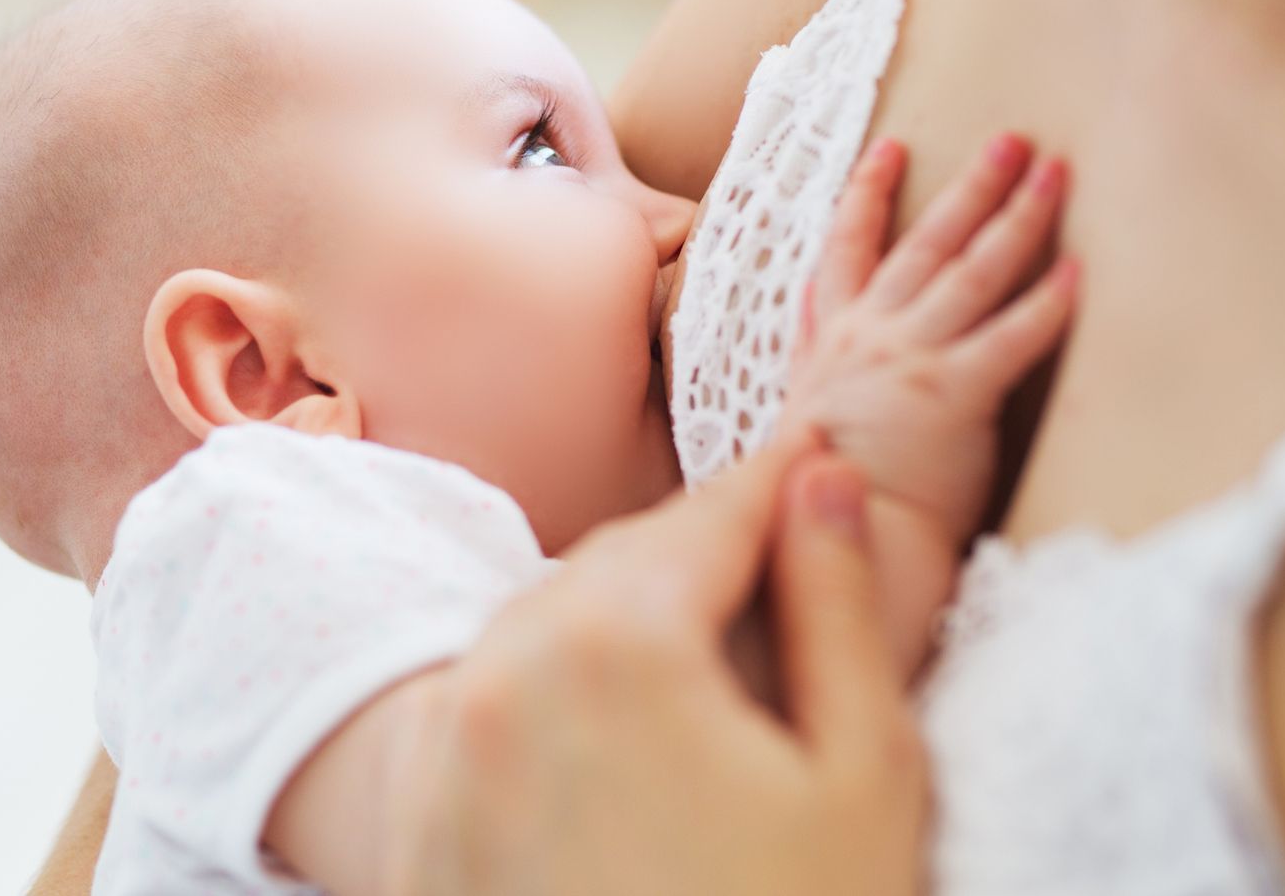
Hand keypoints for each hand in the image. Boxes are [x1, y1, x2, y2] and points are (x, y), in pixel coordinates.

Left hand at [388, 432, 925, 895]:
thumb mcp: (863, 775)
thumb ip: (837, 607)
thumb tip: (823, 479)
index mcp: (616, 644)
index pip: (710, 518)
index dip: (778, 486)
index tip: (817, 456)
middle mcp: (503, 676)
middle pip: (618, 564)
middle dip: (698, 548)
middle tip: (774, 537)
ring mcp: (448, 756)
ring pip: (542, 626)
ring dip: (622, 613)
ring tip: (706, 633)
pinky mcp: (421, 828)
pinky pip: (491, 706)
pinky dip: (558, 690)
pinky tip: (626, 726)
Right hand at [787, 134, 1076, 544]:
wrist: (825, 538)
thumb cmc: (820, 489)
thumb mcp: (800, 409)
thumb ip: (813, 354)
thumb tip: (810, 310)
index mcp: (834, 340)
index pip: (848, 249)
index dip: (868, 194)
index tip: (891, 147)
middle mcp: (870, 336)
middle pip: (928, 243)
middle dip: (972, 186)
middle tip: (1013, 138)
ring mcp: (910, 359)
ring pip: (971, 272)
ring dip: (1016, 216)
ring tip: (1054, 173)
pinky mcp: (952, 394)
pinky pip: (1009, 338)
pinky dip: (1045, 303)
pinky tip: (1077, 273)